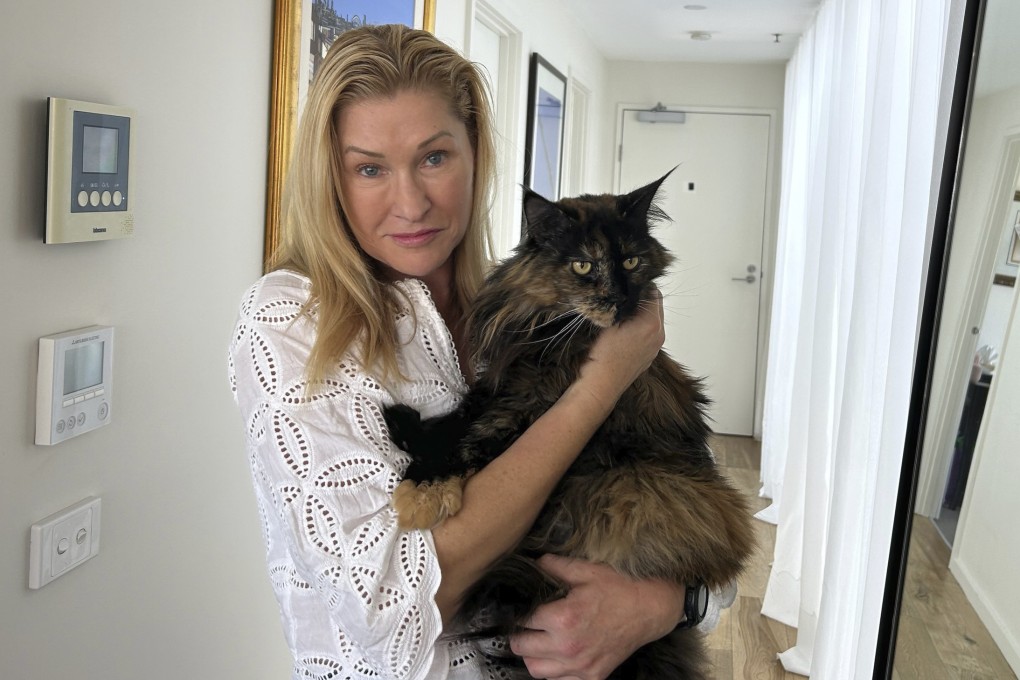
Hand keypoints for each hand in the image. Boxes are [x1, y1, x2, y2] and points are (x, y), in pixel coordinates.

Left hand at [508, 554, 682, 679]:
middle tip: (524, 624)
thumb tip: (533, 564)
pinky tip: (556, 656)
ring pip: (536, 669)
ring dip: (532, 655)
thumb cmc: (618, 587)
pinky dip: (553, 672)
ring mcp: (580, 665)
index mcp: (563, 618)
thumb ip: (555, 566)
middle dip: (519, 634)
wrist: (649, 609)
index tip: (519, 607)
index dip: (518, 611)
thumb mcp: (586, 570)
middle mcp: (568, 646)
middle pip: (522, 647)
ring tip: (538, 641)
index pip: (523, 620)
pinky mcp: (592, 676)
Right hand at [574, 286, 664, 409]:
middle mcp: (659, 334)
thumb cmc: (602, 352)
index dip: (639, 285)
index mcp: (652, 322)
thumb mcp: (609, 321)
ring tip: (622, 313)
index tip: (626, 283)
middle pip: (656, 306)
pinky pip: (649, 335)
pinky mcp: (649, 357)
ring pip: (653, 321)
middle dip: (642, 298)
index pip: (653, 292)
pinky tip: (624, 332)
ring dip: (642, 313)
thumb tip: (625, 289)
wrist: (601, 385)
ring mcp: (655, 347)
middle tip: (624, 295)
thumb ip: (622, 303)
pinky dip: (640, 328)